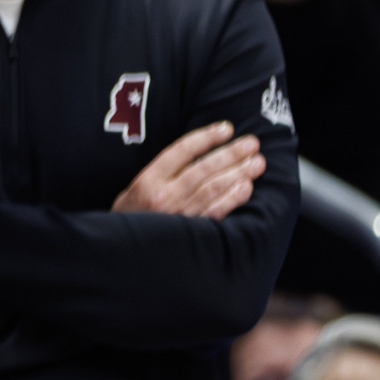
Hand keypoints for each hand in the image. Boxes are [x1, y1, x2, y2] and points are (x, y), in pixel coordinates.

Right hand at [113, 121, 264, 217]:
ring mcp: (178, 215)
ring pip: (214, 188)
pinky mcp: (190, 232)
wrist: (123, 251)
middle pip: (203, 168)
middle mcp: (164, 196)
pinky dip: (233, 198)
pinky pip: (216, 212)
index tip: (226, 128)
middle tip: (252, 143)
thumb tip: (199, 152)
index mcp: (147, 181)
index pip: (182, 151)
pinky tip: (247, 187)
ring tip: (257, 162)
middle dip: (231, 153)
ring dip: (239, 173)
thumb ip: (162, 172)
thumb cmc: (130, 216)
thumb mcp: (134, 188)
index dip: (206, 137)